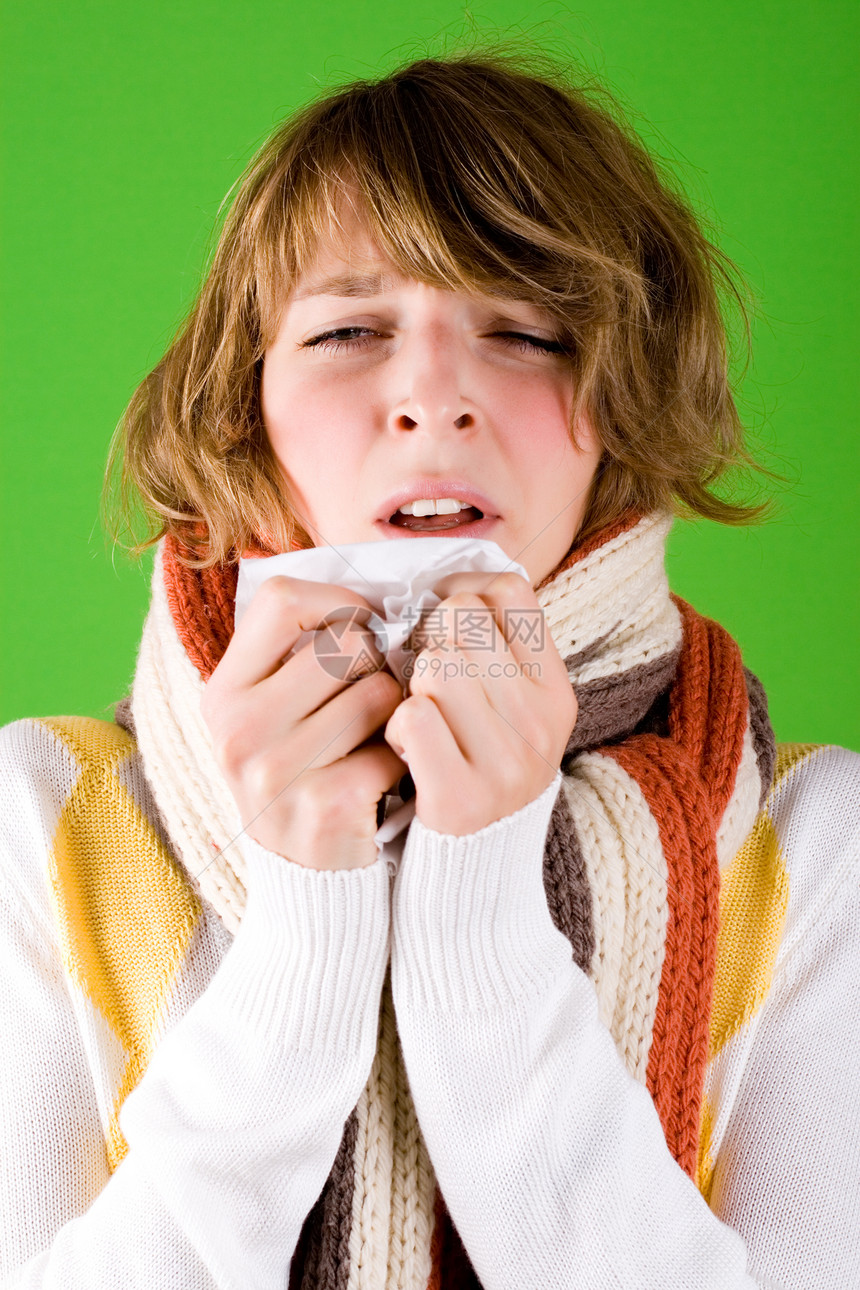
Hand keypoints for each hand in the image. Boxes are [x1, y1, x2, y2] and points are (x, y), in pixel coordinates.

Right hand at [201, 576, 406, 869]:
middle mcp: (237, 730)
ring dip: (395, 711)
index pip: (282, 599)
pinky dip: (403, 758)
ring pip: (379, 690)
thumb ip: (302, 652)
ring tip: (374, 741)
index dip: (335, 601)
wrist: (312, 885)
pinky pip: (396, 743)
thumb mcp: (276, 713)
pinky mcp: (325, 806)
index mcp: (223, 693)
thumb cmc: (307, 774)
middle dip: (376, 663)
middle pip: (344, 643)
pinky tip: (383, 780)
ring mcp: (276, 773)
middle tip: (371, 699)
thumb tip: (377, 590)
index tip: (359, 628)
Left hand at [383, 571, 576, 834]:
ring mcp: (508, 762)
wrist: (472, 885)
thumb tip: (438, 584)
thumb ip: (490, 653)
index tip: (438, 623)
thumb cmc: (472, 776)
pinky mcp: (463, 798)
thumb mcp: (508, 715)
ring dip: (410, 686)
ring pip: (436, 663)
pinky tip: (406, 751)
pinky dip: (397, 728)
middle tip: (422, 681)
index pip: (508, 588)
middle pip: (461, 620)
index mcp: (555, 691)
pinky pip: (414, 716)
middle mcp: (542, 723)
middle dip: (427, 640)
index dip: (459, 591)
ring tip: (418, 721)